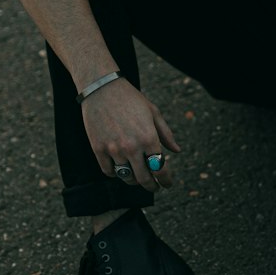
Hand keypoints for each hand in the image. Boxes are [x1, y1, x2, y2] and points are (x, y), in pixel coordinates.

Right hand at [81, 77, 181, 192]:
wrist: (102, 88)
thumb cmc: (131, 99)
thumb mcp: (153, 112)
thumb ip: (166, 134)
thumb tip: (176, 151)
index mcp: (149, 138)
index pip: (160, 168)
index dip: (166, 180)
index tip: (167, 183)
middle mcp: (132, 147)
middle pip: (144, 178)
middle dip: (152, 186)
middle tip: (155, 187)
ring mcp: (114, 149)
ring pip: (126, 176)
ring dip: (134, 180)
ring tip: (138, 176)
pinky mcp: (99, 149)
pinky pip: (109, 171)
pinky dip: (116, 173)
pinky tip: (120, 169)